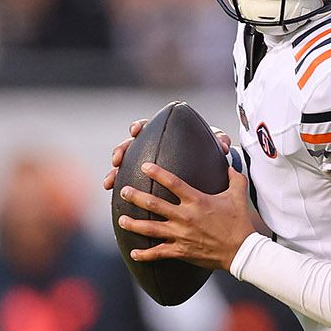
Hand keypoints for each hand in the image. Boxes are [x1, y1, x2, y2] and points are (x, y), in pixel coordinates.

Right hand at [103, 117, 234, 190]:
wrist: (209, 171)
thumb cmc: (210, 155)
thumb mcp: (216, 147)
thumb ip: (219, 141)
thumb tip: (222, 146)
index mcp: (166, 137)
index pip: (148, 128)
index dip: (139, 127)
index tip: (135, 131)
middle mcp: (151, 151)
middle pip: (130, 148)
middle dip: (121, 151)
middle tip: (117, 160)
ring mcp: (145, 167)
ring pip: (125, 169)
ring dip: (114, 174)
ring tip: (109, 184)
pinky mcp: (146, 185)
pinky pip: (130, 189)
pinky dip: (119, 195)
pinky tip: (114, 203)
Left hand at [118, 164, 255, 271]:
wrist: (241, 251)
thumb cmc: (239, 223)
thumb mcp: (238, 196)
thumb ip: (234, 178)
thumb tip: (230, 166)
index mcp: (197, 200)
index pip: (172, 183)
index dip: (156, 173)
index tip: (144, 167)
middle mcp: (186, 216)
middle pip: (154, 205)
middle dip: (135, 197)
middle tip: (123, 191)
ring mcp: (182, 235)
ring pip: (151, 229)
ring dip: (133, 224)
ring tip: (121, 220)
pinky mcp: (181, 251)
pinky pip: (159, 253)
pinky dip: (145, 254)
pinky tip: (133, 252)